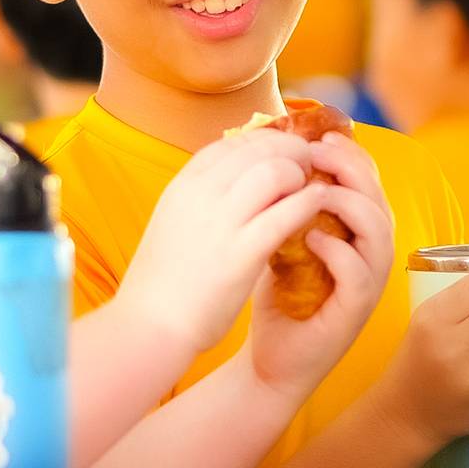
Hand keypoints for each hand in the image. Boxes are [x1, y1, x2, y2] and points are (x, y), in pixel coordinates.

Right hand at [109, 128, 326, 359]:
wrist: (149, 326)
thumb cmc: (162, 282)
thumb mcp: (173, 222)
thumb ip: (200, 199)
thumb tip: (232, 180)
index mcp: (182, 186)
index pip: (232, 142)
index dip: (265, 141)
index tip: (283, 151)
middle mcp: (199, 195)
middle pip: (258, 149)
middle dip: (290, 151)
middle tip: (308, 165)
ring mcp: (220, 222)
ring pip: (275, 172)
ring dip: (300, 175)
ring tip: (310, 188)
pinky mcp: (242, 254)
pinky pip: (286, 213)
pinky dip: (309, 203)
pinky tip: (319, 205)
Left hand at [244, 136, 394, 401]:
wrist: (270, 360)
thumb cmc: (279, 298)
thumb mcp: (284, 240)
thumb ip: (291, 205)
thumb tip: (272, 157)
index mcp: (356, 234)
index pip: (367, 182)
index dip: (349, 154)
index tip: (319, 135)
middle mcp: (370, 255)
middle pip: (379, 198)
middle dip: (351, 168)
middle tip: (318, 152)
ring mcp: (367, 285)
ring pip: (379, 230)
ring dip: (348, 203)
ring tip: (314, 192)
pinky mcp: (354, 312)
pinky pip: (360, 273)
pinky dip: (338, 250)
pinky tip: (310, 238)